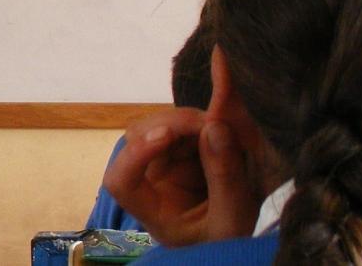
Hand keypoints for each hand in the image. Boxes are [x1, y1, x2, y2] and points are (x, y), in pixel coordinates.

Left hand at [103, 108, 257, 246]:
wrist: (240, 239)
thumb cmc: (229, 241)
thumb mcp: (232, 221)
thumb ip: (225, 178)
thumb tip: (214, 126)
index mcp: (153, 211)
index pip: (121, 181)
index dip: (136, 153)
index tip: (166, 135)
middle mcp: (152, 182)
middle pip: (141, 138)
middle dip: (177, 125)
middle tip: (216, 122)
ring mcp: (166, 164)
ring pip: (164, 125)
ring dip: (194, 120)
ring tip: (229, 126)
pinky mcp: (185, 151)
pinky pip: (188, 127)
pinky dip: (208, 122)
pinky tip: (230, 126)